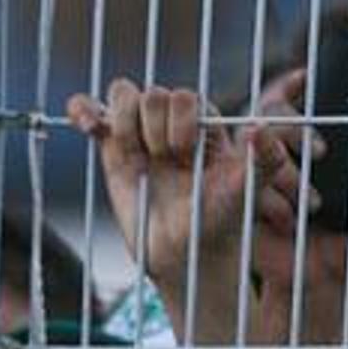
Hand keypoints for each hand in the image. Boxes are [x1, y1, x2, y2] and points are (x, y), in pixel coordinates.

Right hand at [67, 81, 266, 297]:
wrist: (183, 254)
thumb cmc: (218, 221)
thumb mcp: (246, 191)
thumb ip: (264, 160)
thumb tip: (260, 130)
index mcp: (203, 121)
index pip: (184, 97)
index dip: (181, 123)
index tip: (185, 156)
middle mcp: (171, 122)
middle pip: (152, 94)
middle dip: (155, 130)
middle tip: (164, 163)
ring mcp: (140, 134)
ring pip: (122, 94)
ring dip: (125, 122)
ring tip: (135, 156)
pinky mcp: (112, 149)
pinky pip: (91, 112)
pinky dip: (83, 109)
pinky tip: (85, 123)